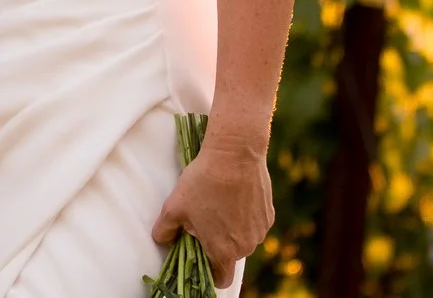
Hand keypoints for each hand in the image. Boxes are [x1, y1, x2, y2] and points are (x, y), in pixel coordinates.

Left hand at [151, 133, 272, 287]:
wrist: (235, 153)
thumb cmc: (203, 182)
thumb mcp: (174, 207)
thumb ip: (164, 231)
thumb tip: (162, 240)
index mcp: (224, 251)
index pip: (221, 278)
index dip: (210, 272)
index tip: (200, 255)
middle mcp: (247, 246)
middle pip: (230, 255)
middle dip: (217, 243)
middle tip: (203, 219)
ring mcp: (260, 230)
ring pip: (243, 238)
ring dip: (232, 229)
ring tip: (217, 203)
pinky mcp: (269, 213)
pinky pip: (254, 223)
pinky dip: (244, 215)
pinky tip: (232, 195)